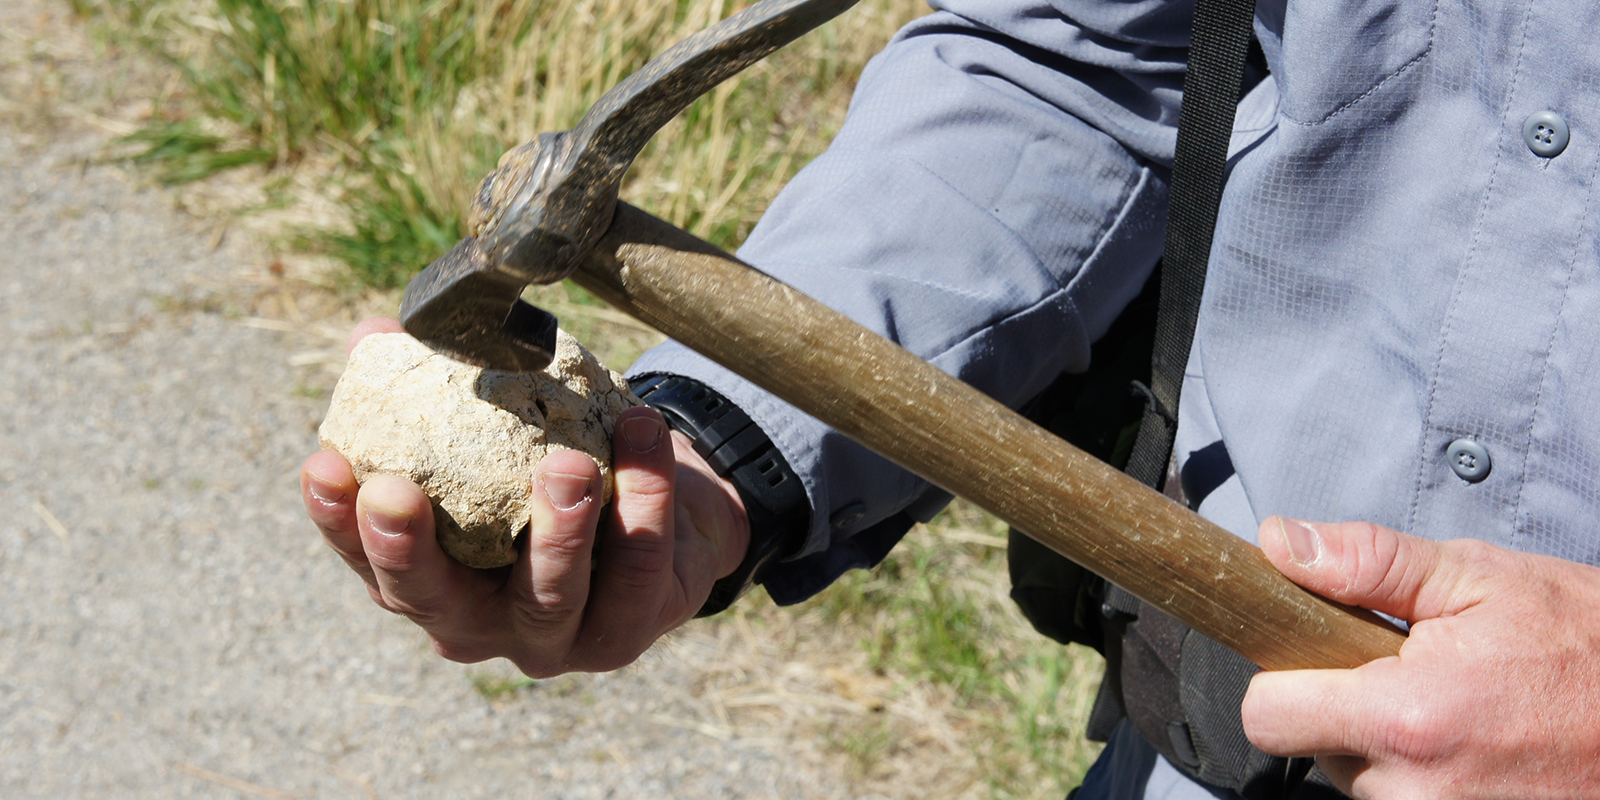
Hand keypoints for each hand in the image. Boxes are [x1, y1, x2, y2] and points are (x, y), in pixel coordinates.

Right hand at [300, 318, 749, 675]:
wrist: (671, 515)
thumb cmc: (560, 466)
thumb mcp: (499, 432)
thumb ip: (437, 389)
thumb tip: (375, 332)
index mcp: (435, 581)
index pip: (370, 562)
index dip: (337, 521)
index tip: (320, 463)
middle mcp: (484, 624)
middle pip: (436, 604)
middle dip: (407, 550)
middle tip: (394, 490)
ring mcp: (557, 639)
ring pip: (549, 597)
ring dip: (556, 532)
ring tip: (564, 467)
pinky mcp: (628, 629)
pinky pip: (639, 567)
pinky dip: (644, 497)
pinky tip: (642, 433)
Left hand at [1242, 517, 1599, 798]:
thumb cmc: (1588, 645)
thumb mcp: (1479, 579)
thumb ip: (1367, 563)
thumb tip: (1280, 544)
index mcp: (1408, 719)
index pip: (1268, 716)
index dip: (1284, 678)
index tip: (1319, 655)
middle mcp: (1417, 792)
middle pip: (1316, 748)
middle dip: (1348, 707)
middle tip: (1418, 675)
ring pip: (1362, 782)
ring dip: (1392, 748)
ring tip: (1459, 710)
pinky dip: (1427, 778)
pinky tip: (1475, 746)